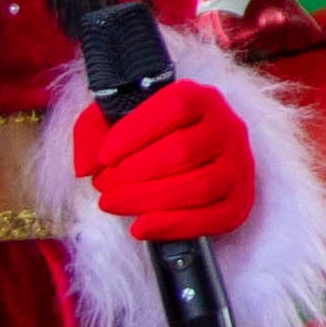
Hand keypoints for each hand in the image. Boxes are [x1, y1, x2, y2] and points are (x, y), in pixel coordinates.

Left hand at [71, 77, 255, 243]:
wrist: (185, 155)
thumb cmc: (149, 137)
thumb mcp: (117, 119)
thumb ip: (92, 132)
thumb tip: (85, 167)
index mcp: (201, 98)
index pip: (174, 107)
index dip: (135, 132)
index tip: (103, 157)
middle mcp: (228, 127)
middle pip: (182, 151)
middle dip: (134, 173)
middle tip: (103, 186)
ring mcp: (239, 165)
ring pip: (200, 186)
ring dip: (149, 199)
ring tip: (113, 204)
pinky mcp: (241, 199)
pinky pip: (216, 218)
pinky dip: (175, 226)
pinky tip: (141, 227)